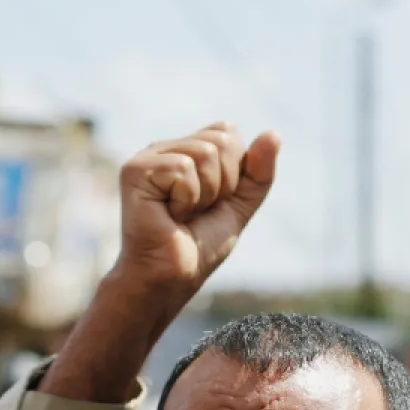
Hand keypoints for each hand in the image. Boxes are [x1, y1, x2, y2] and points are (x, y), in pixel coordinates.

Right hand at [40, 122, 279, 402]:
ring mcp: (147, 157)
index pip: (227, 132)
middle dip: (222, 183)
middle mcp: (165, 148)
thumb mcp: (239, 206)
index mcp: (186, 150)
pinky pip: (183, 169)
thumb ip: (258, 173)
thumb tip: (274, 133)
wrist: (172, 278)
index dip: (233, 172)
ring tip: (181, 215)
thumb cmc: (198, 247)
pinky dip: (186, 200)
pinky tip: (167, 215)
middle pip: (220, 140)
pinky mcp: (135, 170)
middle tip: (196, 211)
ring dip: (204, 196)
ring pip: (204, 154)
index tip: (211, 202)